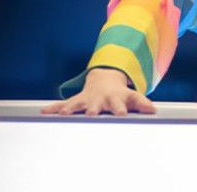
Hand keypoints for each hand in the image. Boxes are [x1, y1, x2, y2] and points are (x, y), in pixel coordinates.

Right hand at [40, 67, 156, 115]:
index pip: (118, 106)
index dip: (120, 110)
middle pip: (95, 107)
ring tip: (62, 115)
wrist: (104, 81)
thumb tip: (153, 110)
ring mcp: (85, 101)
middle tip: (90, 115)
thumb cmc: (120, 95)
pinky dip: (53, 109)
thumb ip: (142, 104)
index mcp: (114, 101)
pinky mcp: (75, 102)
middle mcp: (98, 101)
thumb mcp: (133, 98)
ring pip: (76, 106)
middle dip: (92, 111)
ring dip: (69, 110)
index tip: (121, 114)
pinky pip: (62, 106)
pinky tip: (43, 113)